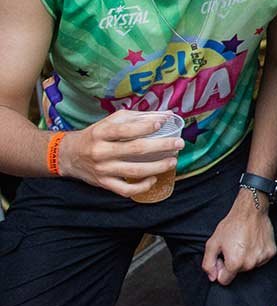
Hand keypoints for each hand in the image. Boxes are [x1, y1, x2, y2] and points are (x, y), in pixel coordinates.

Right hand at [56, 111, 182, 197]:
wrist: (68, 155)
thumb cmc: (95, 135)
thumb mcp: (110, 121)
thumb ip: (137, 117)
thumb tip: (166, 115)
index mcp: (101, 133)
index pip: (126, 130)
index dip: (146, 126)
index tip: (163, 123)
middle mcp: (101, 152)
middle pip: (135, 149)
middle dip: (161, 146)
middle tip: (179, 143)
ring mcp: (102, 170)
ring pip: (134, 171)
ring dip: (158, 167)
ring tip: (173, 161)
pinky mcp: (103, 184)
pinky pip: (125, 189)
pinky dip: (142, 186)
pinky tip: (153, 179)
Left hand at [201, 186, 276, 285]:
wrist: (251, 211)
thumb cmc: (231, 225)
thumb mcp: (212, 244)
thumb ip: (208, 264)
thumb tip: (213, 277)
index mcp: (235, 263)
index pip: (224, 280)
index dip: (220, 269)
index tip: (222, 258)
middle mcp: (250, 264)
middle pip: (238, 273)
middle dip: (233, 263)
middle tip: (232, 247)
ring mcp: (262, 258)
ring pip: (250, 266)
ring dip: (246, 258)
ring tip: (243, 243)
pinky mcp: (271, 252)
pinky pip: (260, 259)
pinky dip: (256, 253)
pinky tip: (253, 242)